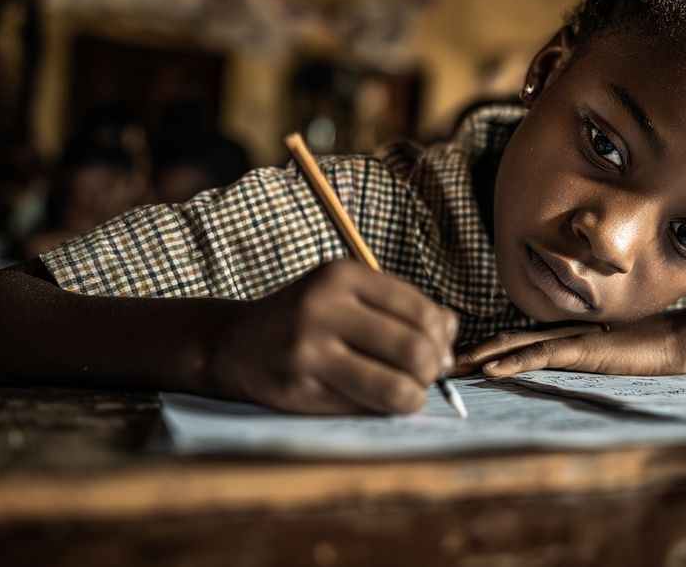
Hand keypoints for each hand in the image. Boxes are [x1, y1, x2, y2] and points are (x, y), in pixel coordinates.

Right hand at [207, 259, 457, 414]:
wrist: (235, 344)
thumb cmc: (309, 319)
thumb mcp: (351, 297)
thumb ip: (403, 310)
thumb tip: (450, 343)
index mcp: (342, 276)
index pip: (423, 313)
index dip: (441, 340)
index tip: (436, 352)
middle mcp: (323, 308)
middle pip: (414, 351)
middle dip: (430, 372)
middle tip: (423, 377)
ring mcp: (308, 351)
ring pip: (395, 389)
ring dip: (412, 398)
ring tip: (406, 395)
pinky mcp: (299, 390)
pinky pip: (364, 410)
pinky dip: (378, 410)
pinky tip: (368, 399)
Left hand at [453, 310, 685, 377]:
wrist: (674, 341)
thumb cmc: (643, 353)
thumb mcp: (601, 362)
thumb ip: (577, 365)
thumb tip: (553, 379)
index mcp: (562, 336)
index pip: (514, 341)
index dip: (484, 349)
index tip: (456, 363)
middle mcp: (559, 333)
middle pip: (505, 340)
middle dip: (471, 352)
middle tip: (438, 364)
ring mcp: (569, 339)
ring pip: (514, 345)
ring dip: (481, 356)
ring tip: (453, 368)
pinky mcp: (581, 349)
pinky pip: (539, 356)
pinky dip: (511, 363)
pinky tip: (489, 371)